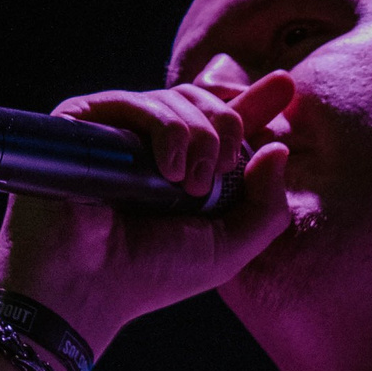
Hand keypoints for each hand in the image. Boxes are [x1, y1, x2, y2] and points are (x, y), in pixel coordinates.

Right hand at [0, 59, 297, 358]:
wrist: (89, 285)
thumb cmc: (152, 274)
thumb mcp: (229, 250)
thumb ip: (267, 208)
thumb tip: (279, 148)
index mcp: (187, 172)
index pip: (224, 123)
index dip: (254, 102)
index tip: (285, 85)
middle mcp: (153, 147)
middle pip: (206, 101)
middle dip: (229, 128)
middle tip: (222, 169)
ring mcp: (119, 130)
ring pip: (179, 99)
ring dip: (201, 137)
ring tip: (191, 186)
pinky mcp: (86, 120)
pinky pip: (138, 101)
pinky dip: (167, 130)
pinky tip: (169, 170)